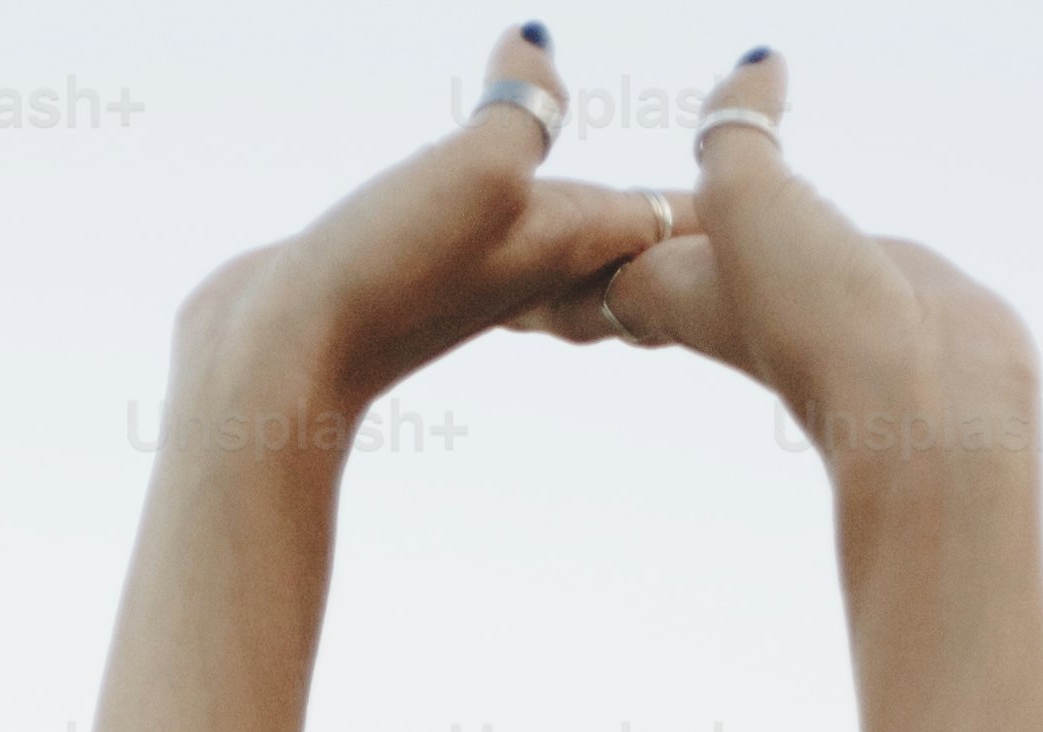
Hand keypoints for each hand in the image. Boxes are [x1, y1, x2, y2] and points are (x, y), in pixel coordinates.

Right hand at [175, 24, 693, 420]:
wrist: (278, 372)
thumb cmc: (382, 278)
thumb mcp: (471, 172)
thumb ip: (519, 113)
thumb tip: (538, 47)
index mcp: (561, 244)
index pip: (663, 215)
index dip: (721, 193)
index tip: (764, 160)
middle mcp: (525, 267)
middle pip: (622, 241)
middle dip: (674, 224)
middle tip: (728, 203)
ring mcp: (468, 276)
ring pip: (557, 243)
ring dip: (599, 225)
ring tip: (637, 214)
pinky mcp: (410, 273)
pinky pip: (488, 232)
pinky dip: (514, 209)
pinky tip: (501, 205)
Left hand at [575, 48, 1042, 479]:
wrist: (922, 400)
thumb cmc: (818, 314)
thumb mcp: (748, 197)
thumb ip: (738, 131)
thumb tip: (756, 68)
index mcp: (670, 291)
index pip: (585, 276)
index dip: (541, 274)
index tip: (495, 284)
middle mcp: (724, 302)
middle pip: (641, 277)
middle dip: (599, 265)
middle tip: (552, 259)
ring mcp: (791, 300)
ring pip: (722, 260)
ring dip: (691, 241)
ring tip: (664, 226)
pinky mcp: (856, 287)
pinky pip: (802, 239)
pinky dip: (789, 213)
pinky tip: (799, 204)